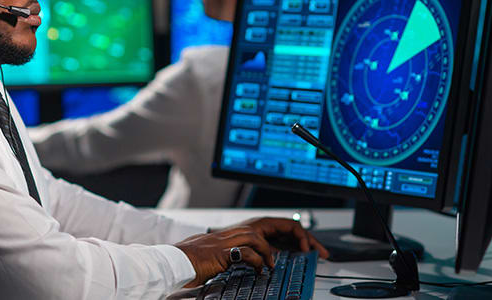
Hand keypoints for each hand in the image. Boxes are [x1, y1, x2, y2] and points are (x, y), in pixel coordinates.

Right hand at [174, 225, 274, 287]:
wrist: (170, 264)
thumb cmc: (181, 263)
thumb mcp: (199, 256)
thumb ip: (210, 256)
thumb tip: (214, 263)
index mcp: (216, 237)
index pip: (242, 230)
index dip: (257, 238)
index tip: (265, 249)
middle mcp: (220, 236)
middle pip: (251, 229)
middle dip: (266, 242)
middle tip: (271, 258)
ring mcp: (221, 244)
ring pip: (252, 236)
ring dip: (265, 250)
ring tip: (268, 264)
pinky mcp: (220, 254)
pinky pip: (245, 252)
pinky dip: (256, 261)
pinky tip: (257, 270)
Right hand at [175, 218, 328, 287]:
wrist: (176, 260)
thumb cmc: (197, 258)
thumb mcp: (228, 254)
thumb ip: (245, 253)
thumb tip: (265, 262)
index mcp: (241, 229)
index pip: (275, 224)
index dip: (296, 233)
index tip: (311, 248)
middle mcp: (237, 229)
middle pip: (275, 223)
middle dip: (300, 236)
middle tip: (315, 252)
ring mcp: (229, 238)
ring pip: (260, 234)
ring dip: (273, 250)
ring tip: (277, 264)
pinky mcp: (222, 251)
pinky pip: (246, 251)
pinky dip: (258, 260)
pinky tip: (261, 269)